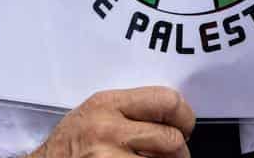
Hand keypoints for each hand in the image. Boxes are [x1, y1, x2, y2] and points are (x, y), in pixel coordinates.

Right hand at [32, 87, 194, 157]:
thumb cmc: (69, 146)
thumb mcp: (94, 114)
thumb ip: (129, 112)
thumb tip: (173, 118)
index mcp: (108, 104)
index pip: (167, 101)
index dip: (184, 117)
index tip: (183, 127)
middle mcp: (108, 129)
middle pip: (172, 139)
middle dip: (179, 153)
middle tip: (171, 156)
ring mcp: (109, 157)